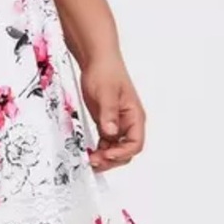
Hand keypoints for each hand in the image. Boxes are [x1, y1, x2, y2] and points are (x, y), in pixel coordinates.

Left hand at [80, 54, 145, 171]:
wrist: (97, 61)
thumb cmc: (106, 72)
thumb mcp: (106, 93)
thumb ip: (109, 114)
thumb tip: (111, 132)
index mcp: (135, 116)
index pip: (135, 143)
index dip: (122, 153)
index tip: (107, 155)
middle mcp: (128, 123)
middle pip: (125, 150)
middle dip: (111, 159)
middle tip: (94, 162)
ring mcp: (117, 124)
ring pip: (114, 149)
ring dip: (104, 157)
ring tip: (89, 160)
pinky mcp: (106, 122)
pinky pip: (105, 142)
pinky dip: (98, 149)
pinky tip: (88, 152)